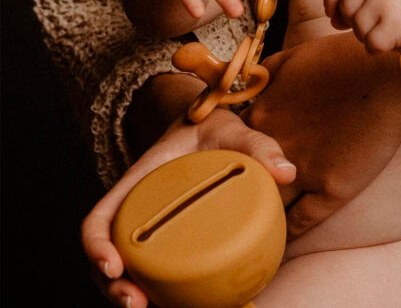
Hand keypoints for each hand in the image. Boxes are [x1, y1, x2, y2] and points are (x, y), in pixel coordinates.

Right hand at [81, 109, 295, 307]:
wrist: (212, 127)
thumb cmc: (215, 129)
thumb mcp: (235, 131)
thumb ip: (260, 147)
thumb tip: (287, 173)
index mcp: (138, 183)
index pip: (100, 218)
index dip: (96, 245)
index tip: (113, 265)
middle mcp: (137, 210)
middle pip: (108, 256)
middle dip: (114, 287)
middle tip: (138, 303)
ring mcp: (152, 227)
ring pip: (130, 269)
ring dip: (133, 294)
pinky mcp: (172, 240)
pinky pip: (158, 270)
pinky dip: (162, 292)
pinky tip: (184, 306)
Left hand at [241, 33, 400, 237]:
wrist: (390, 76)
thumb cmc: (346, 60)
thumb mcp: (296, 56)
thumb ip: (267, 73)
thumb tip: (250, 83)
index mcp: (261, 116)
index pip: (230, 150)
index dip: (229, 162)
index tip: (227, 172)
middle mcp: (273, 146)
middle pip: (241, 181)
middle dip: (236, 192)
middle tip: (228, 209)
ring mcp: (301, 170)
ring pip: (267, 205)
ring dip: (259, 217)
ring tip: (249, 235)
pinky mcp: (331, 189)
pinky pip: (299, 221)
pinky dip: (287, 235)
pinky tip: (280, 243)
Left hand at [324, 0, 400, 52]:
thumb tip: (332, 15)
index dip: (331, 1)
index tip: (333, 13)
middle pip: (345, 9)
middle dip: (355, 22)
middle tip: (377, 24)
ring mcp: (382, 0)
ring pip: (357, 29)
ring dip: (371, 35)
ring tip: (394, 26)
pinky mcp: (391, 23)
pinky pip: (371, 44)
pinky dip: (381, 47)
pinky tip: (397, 38)